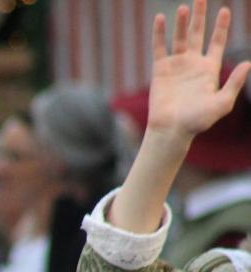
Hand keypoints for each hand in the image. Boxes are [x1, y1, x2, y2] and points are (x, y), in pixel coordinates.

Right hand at [146, 1, 250, 142]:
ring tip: (184, 7)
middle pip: (198, 34)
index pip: (217, 42)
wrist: (171, 130)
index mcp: (209, 69)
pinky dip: (158, 33)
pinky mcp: (160, 70)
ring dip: (182, 22)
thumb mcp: (222, 104)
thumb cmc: (197, 121)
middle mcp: (193, 64)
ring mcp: (176, 65)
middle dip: (201, 16)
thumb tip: (247, 63)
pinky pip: (159, 47)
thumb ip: (234, 83)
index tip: (225, 10)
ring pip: (180, 38)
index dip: (221, 26)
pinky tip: (159, 19)